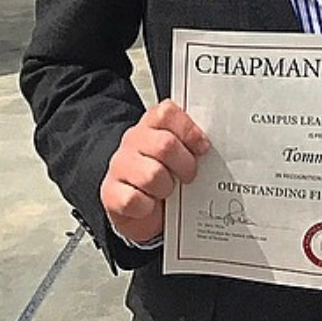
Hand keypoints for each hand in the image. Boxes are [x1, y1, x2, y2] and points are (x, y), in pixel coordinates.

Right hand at [100, 100, 209, 243]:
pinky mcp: (110, 192)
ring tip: (166, 191)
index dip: (189, 131)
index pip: (167, 113)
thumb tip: (211, 145)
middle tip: (188, 176)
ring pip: (152, 175)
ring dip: (166, 188)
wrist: (139, 208)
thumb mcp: (180, 154)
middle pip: (165, 145)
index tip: (202, 147)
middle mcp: (133, 140)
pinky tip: (149, 205)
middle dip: (184, 165)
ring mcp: (119, 165)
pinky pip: (133, 199)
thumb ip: (192, 142)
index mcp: (152, 124)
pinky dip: (147, 206)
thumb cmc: (165, 176)